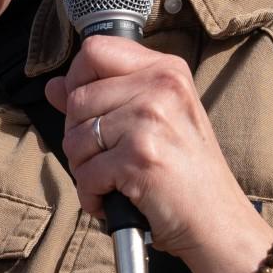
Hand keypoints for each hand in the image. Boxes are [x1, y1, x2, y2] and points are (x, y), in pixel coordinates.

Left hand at [43, 35, 268, 265]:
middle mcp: (160, 87)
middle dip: (78, 137)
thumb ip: (104, 97)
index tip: (89, 110)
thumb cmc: (187, 174)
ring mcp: (150, 121)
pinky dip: (92, 196)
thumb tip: (54, 86)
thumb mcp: (154, 121)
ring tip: (113, 180)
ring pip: (75, 138)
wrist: (218, 221)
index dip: (77, 81)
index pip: (94, 51)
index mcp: (166, 70)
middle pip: (77, 98)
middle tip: (106, 159)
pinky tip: (115, 199)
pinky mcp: (139, 158)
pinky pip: (86, 174)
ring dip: (84, 169)